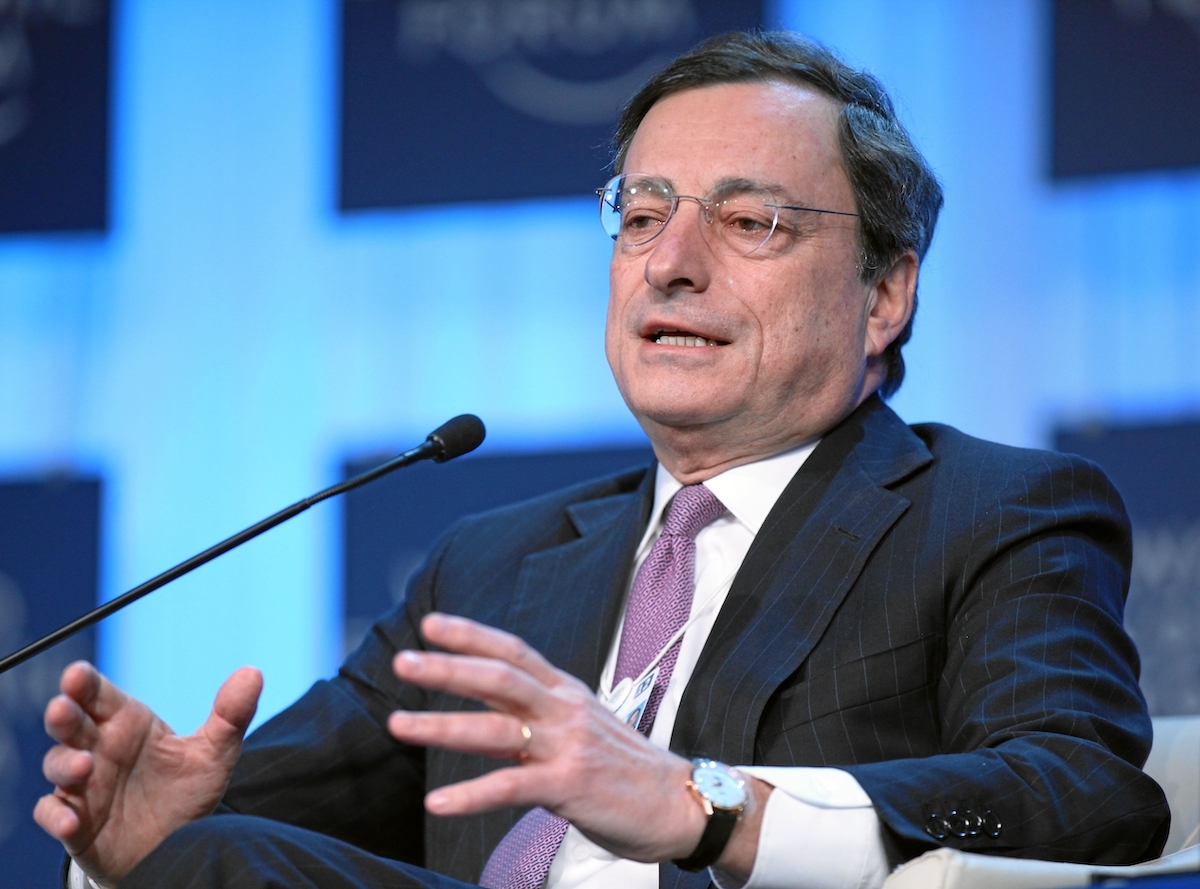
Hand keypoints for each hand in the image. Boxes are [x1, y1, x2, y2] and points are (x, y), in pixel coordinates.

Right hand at [34, 661, 261, 887]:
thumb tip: (253, 673)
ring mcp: (83, 785)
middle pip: (70, 723)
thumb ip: (231, 715)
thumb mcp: (214, 755)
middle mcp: (100, 748)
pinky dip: (55, 816)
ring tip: (83, 766)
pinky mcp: (76, 822)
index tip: (77, 675)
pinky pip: (52, 814)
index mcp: (127, 723)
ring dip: (64, 763)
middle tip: (64, 708)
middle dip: (63, 713)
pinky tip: (70, 822)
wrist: (175, 847)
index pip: (98, 694)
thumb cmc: (187, 792)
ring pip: (57, 764)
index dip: (83, 682)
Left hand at [387, 613, 768, 873]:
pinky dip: (471, 795)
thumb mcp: (580, 726)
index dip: (471, 634)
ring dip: (442, 725)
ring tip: (399, 724)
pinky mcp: (571, 786)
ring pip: (496, 728)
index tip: (430, 623)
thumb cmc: (626, 768)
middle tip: (403, 662)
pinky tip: (439, 802)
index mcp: (566, 691)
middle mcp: (565, 710)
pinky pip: (511, 786)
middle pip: (500, 677)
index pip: (514, 651)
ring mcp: (568, 746)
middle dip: (447, 668)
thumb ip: (530, 713)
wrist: (681, 802)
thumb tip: (478, 698)